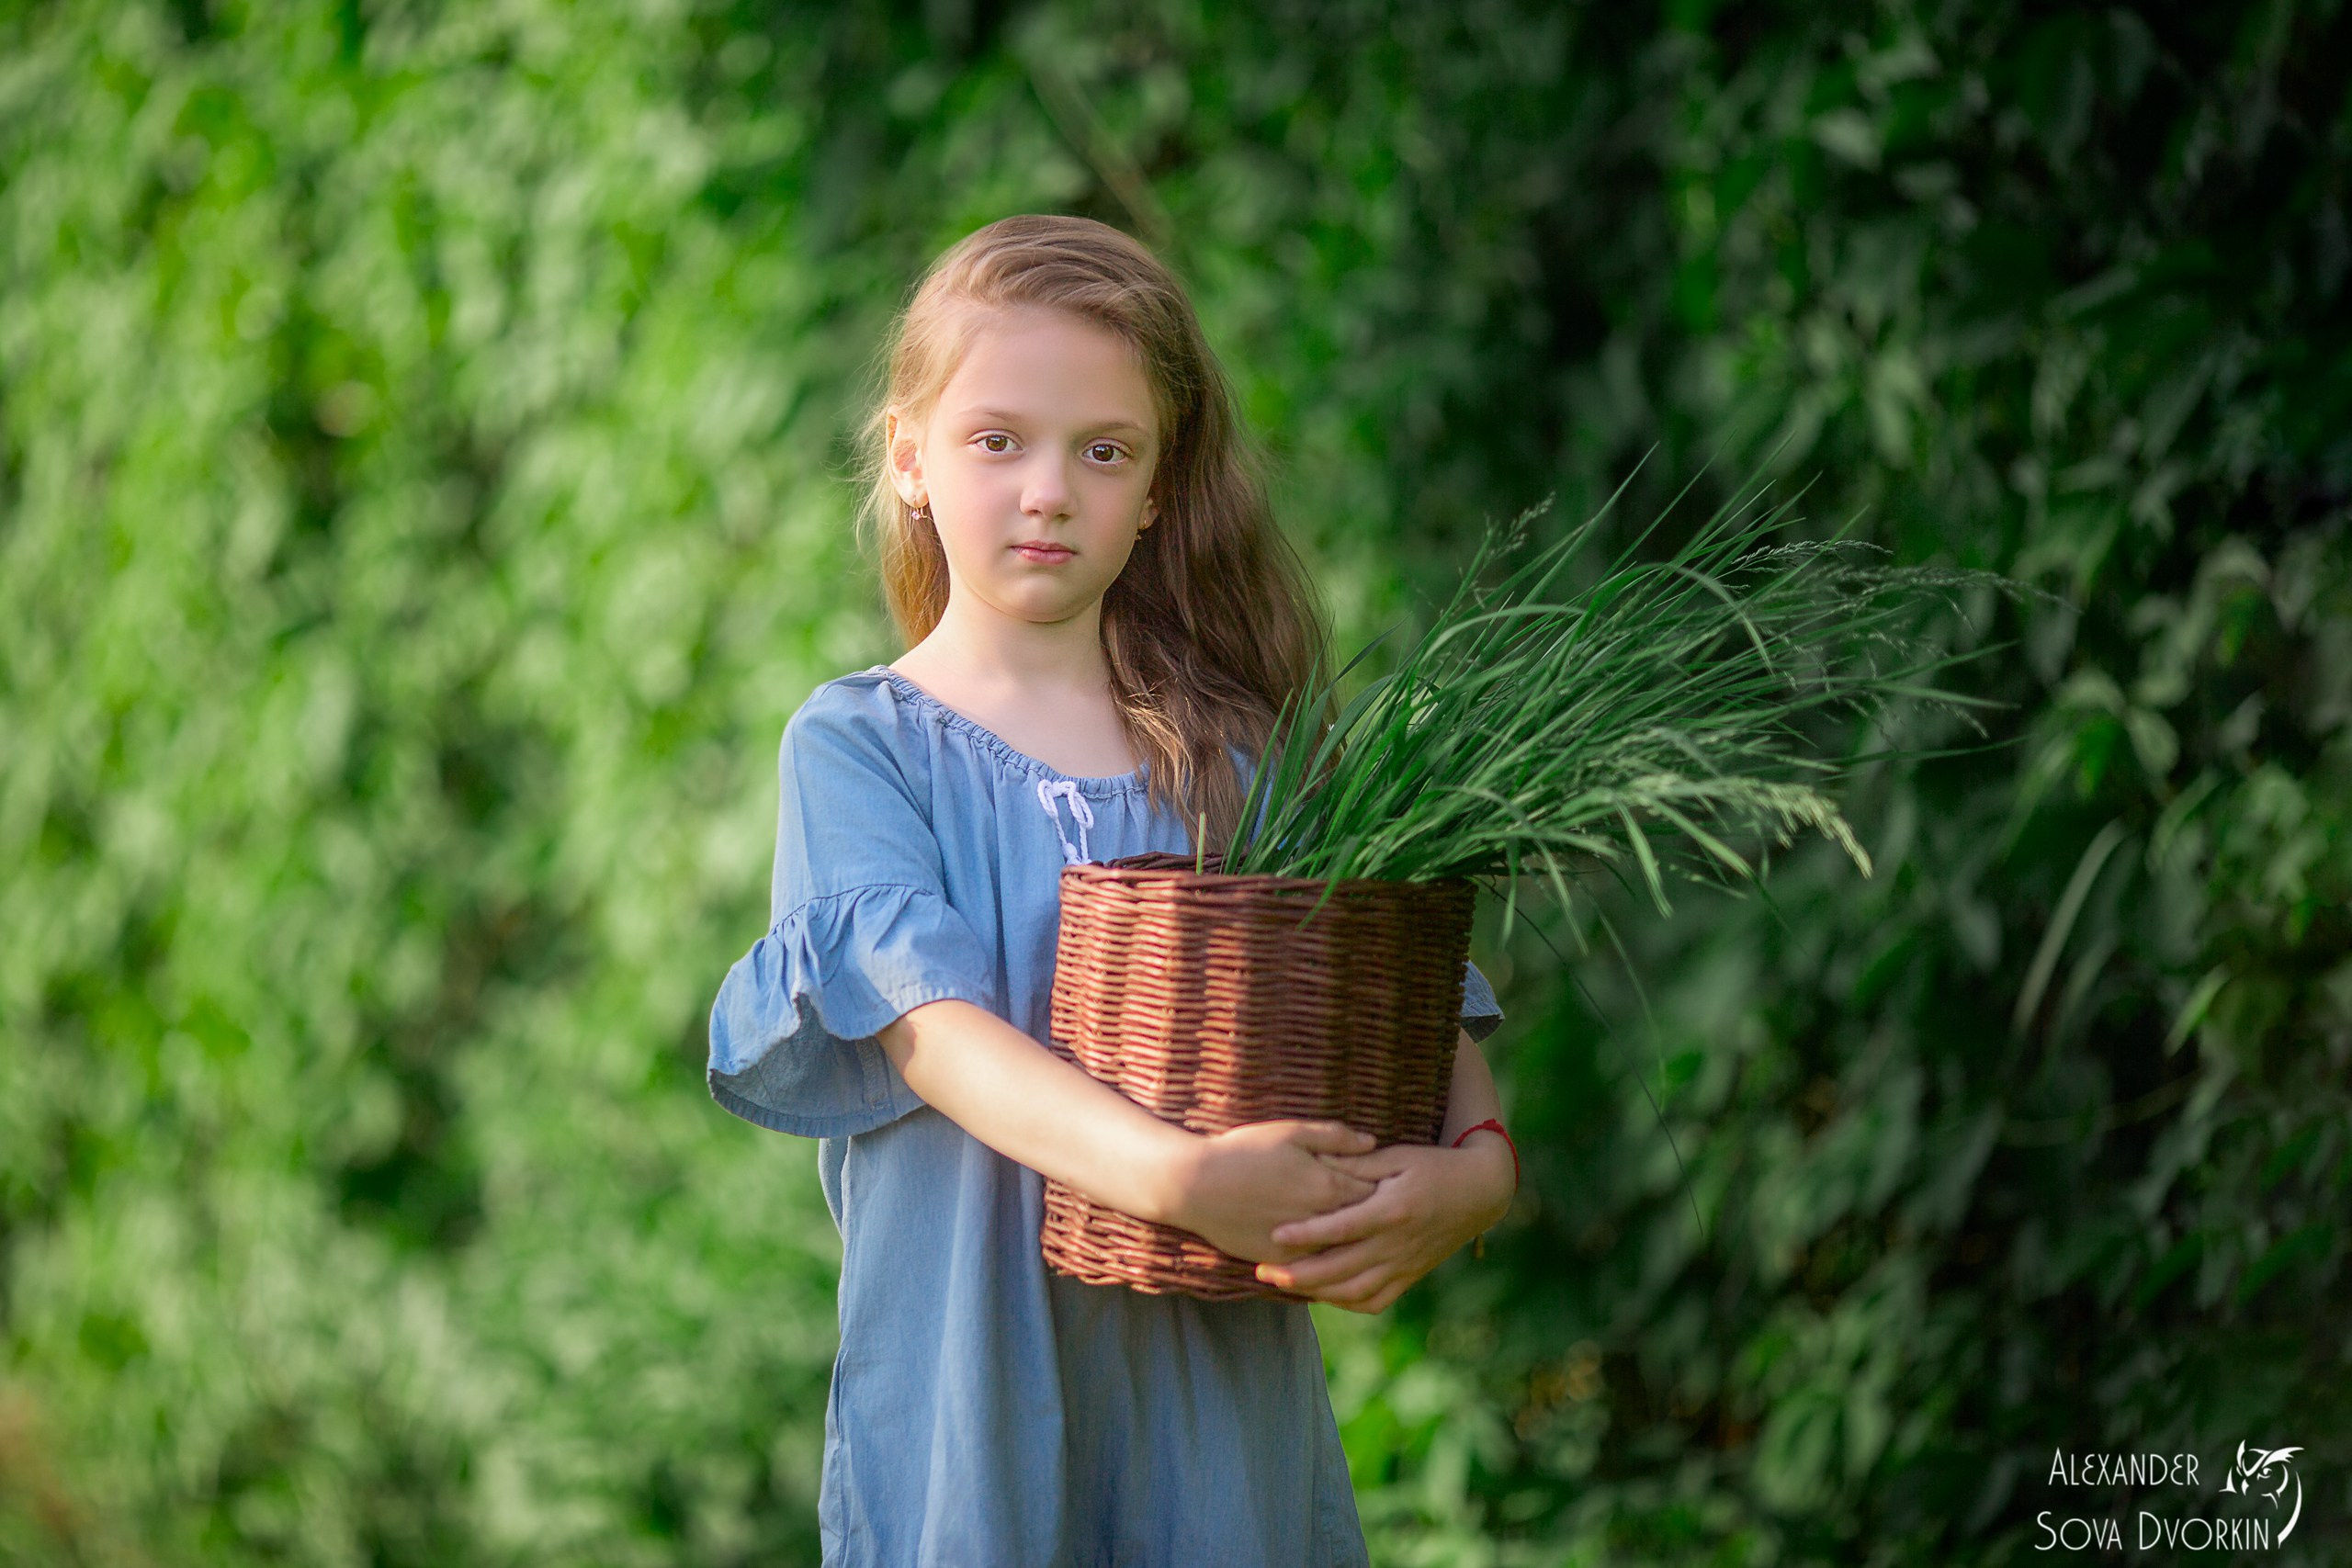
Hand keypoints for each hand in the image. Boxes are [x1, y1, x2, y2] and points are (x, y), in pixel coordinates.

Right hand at [1163, 1120, 1378, 1262]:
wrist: (1195, 1186)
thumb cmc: (1243, 1151)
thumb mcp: (1289, 1132)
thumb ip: (1334, 1136)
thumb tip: (1372, 1142)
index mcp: (1327, 1186)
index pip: (1373, 1193)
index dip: (1388, 1190)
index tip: (1398, 1187)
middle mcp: (1320, 1221)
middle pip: (1363, 1226)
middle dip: (1379, 1222)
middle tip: (1396, 1219)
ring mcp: (1300, 1246)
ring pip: (1342, 1254)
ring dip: (1359, 1249)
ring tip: (1373, 1243)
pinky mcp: (1280, 1261)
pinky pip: (1315, 1270)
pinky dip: (1331, 1266)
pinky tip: (1342, 1263)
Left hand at [1251, 1139, 1514, 1312]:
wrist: (1481, 1192)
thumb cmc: (1435, 1166)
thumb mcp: (1398, 1155)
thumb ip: (1357, 1161)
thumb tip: (1317, 1156)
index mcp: (1392, 1210)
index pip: (1341, 1228)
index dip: (1307, 1234)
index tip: (1275, 1236)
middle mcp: (1396, 1244)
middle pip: (1340, 1268)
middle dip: (1298, 1275)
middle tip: (1262, 1272)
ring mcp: (1405, 1264)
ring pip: (1354, 1291)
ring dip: (1316, 1292)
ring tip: (1283, 1286)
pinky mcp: (1411, 1275)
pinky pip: (1376, 1300)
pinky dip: (1347, 1302)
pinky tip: (1324, 1295)